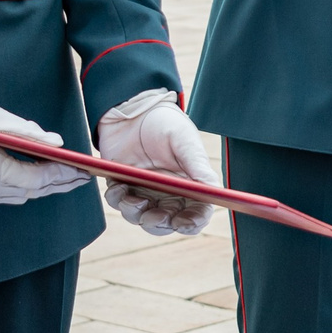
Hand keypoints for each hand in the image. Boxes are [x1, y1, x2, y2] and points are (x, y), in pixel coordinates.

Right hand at [0, 98, 91, 208]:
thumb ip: (27, 132)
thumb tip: (57, 142)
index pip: (36, 179)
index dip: (61, 175)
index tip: (82, 168)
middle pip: (29, 192)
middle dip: (57, 184)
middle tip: (82, 176)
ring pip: (15, 196)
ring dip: (39, 187)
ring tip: (63, 177)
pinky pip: (0, 195)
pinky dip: (19, 186)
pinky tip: (33, 177)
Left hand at [97, 89, 216, 234]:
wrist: (132, 108)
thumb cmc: (164, 121)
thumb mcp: (184, 140)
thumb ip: (197, 167)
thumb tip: (213, 191)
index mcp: (190, 183)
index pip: (197, 212)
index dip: (193, 222)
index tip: (184, 223)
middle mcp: (169, 192)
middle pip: (168, 222)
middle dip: (160, 224)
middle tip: (153, 217)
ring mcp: (145, 191)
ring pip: (142, 218)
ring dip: (136, 214)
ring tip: (132, 198)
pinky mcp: (123, 186)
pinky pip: (119, 203)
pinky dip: (118, 200)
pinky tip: (118, 186)